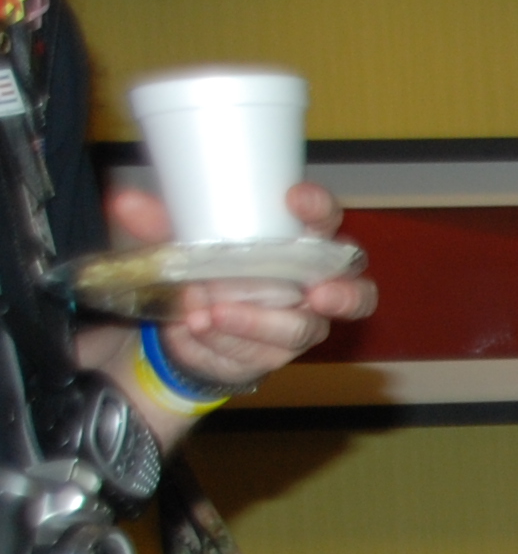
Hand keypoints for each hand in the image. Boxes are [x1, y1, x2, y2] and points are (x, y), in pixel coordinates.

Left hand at [112, 180, 378, 391]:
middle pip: (356, 290)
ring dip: (257, 321)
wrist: (187, 325)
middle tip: (317, 295)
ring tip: (211, 313)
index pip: (326, 221)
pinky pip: (261, 352)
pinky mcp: (275, 354)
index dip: (319, 210)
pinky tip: (197, 327)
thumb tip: (125, 202)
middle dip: (343, 293)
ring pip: (302, 328)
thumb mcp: (178, 240)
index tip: (295, 199)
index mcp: (300, 243)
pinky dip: (227, 339)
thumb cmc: (203, 268)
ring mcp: (300, 324)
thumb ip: (159, 224)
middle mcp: (314, 285)